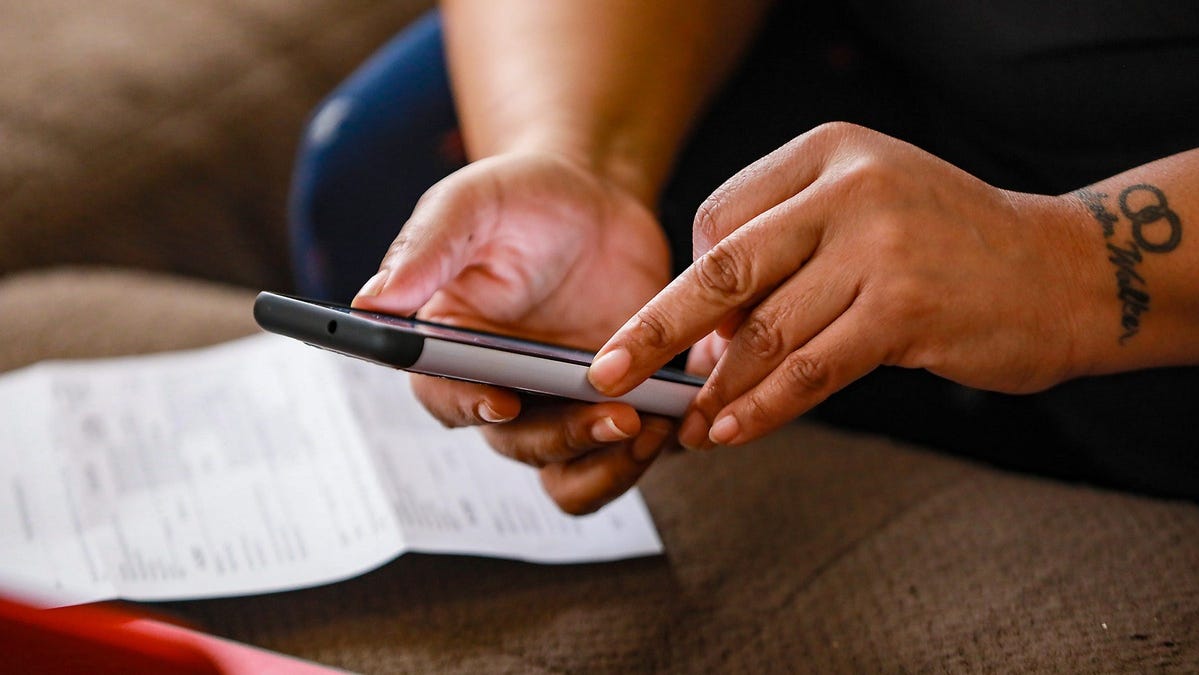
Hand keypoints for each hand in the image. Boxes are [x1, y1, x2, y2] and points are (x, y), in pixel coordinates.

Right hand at [353, 151, 674, 513]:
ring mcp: (562, 407)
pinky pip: (631, 456)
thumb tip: (372, 303)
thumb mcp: (471, 204)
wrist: (596, 198)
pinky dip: (656, 452)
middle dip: (566, 440)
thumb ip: (427, 247)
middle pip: (521, 447)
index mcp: (451, 352)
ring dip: (611, 469)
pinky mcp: (617, 406)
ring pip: (574, 475)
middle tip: (617, 415)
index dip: (470, 409)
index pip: (446, 400)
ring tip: (653, 427)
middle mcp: (503, 392)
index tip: (504, 400)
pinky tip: (681, 415)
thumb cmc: (519, 198)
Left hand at [588, 122, 1096, 448]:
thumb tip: (702, 343)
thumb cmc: (949, 248)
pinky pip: (810, 369)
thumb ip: (784, 262)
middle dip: (656, 331)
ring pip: (766, 332)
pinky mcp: (906, 309)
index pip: (720, 220)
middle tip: (606, 375)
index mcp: (826, 151)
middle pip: (723, 270)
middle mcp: (848, 187)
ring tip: (689, 428)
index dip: (692, 288)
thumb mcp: (862, 215)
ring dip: (718, 390)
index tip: (683, 339)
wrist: (1065, 272)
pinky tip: (734, 432)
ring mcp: (879, 245)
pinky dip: (764, 407)